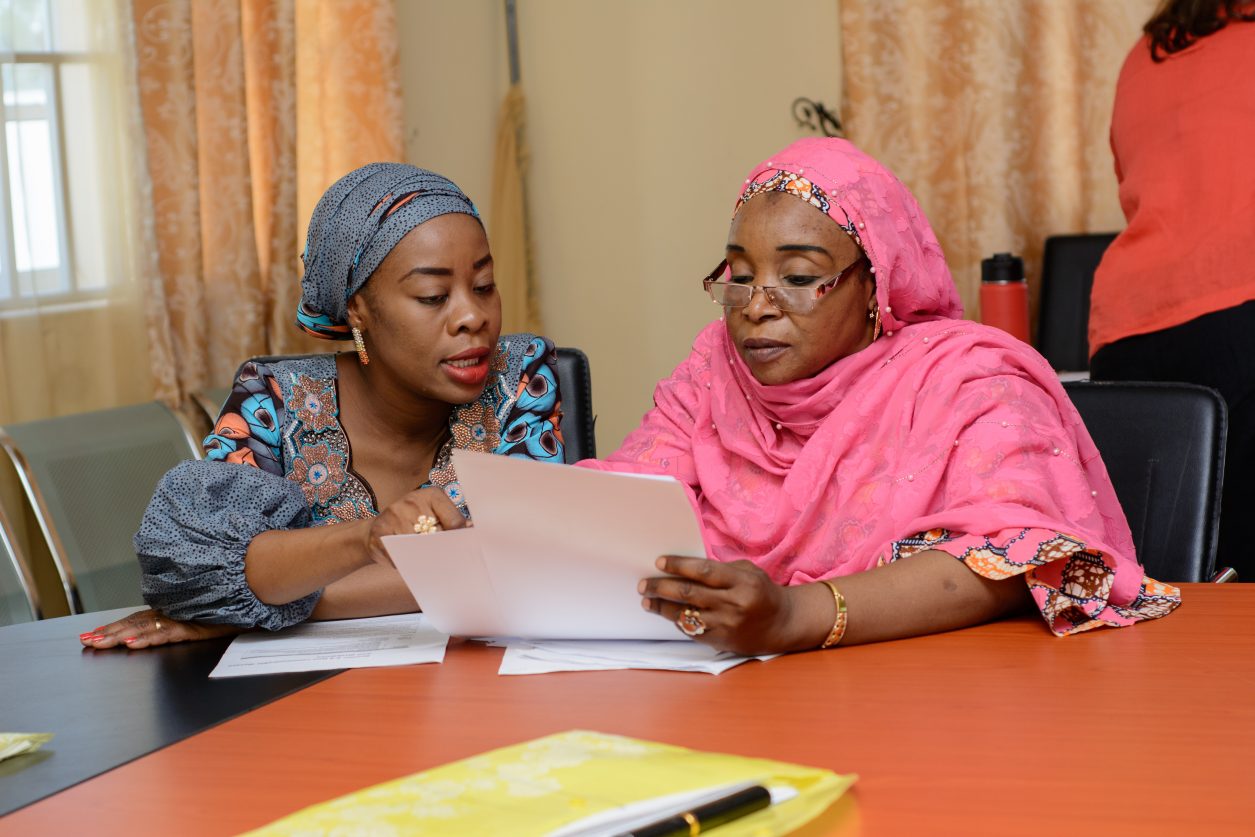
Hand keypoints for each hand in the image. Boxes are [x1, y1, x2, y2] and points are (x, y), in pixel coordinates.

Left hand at [77, 609, 238, 649]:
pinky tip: (133, 643)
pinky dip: (148, 638)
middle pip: (134, 623)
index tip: (91, 635)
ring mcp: (181, 619)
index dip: (112, 627)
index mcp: (170, 612)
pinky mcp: (193, 626)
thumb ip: (181, 622)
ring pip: (144, 628)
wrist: (253, 599)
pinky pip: (165, 633)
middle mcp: (172, 613)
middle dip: (108, 633)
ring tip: (99, 643)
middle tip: (85, 641)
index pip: (135, 620)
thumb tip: (158, 630)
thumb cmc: (229, 609)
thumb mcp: (201, 618)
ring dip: (119, 636)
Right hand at [367, 486, 466, 566]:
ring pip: (418, 547)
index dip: (459, 540)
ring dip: (422, 558)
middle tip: (442, 558)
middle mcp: (413, 501)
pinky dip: (404, 562)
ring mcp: (394, 514)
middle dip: (441, 550)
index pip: (455, 521)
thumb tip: (474, 531)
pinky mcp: (380, 530)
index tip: (461, 549)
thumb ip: (453, 523)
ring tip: (422, 558)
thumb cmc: (413, 525)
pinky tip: (404, 558)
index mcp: (432, 495)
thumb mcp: (434, 517)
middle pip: (437, 536)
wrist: (376, 530)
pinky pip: (399, 555)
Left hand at [638, 556, 827, 655]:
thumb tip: (685, 567)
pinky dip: (677, 621)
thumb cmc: (761, 591)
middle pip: (690, 594)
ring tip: (647, 600)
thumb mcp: (747, 571)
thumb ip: (720, 569)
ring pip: (687, 615)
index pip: (704, 571)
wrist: (782, 624)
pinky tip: (666, 614)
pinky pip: (693, 631)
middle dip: (662, 587)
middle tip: (644, 584)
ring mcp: (727, 624)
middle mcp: (734, 604)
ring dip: (662, 607)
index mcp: (742, 582)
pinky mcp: (723, 641)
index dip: (679, 566)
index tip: (659, 562)